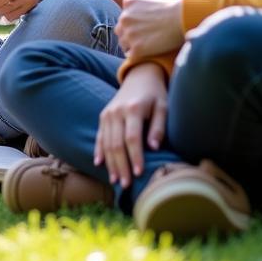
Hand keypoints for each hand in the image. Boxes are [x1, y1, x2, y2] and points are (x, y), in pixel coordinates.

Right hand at [95, 63, 167, 188]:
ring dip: (110, 163)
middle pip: (116, 143)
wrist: (140, 76)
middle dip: (121, 165)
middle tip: (126, 184)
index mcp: (133, 109)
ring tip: (115, 180)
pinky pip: (99, 136)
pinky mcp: (103, 115)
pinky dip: (98, 150)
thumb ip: (159, 126)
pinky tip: (99, 164)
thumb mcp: (163, 107)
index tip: (139, 173)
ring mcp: (107, 113)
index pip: (132, 137)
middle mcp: (116, 111)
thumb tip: (154, 148)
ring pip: (106, 142)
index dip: (134, 156)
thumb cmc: (155, 94)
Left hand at [115, 0, 184, 59]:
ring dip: (131, 46)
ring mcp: (129, 33)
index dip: (132, 24)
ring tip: (145, 48)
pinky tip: (146, 54)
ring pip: (123, 43)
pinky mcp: (136, 48)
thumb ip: (138, 6)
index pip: (124, 17)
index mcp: (128, 3)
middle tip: (142, 40)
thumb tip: (136, 17)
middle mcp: (125, 17)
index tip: (142, 29)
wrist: (183, 18)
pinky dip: (137, 55)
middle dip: (129, 34)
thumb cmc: (174, 9)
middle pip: (120, 30)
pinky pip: (130, 55)